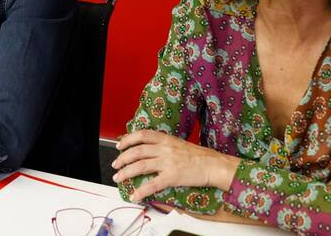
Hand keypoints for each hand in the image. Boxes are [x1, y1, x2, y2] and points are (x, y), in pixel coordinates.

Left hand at [112, 130, 239, 201]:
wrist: (215, 165)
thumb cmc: (201, 156)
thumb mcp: (180, 144)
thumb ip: (165, 145)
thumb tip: (151, 150)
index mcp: (166, 139)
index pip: (142, 135)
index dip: (128, 139)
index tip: (120, 145)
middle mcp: (165, 148)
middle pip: (137, 151)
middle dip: (122, 158)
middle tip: (115, 164)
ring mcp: (168, 162)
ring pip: (140, 166)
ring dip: (126, 172)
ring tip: (118, 177)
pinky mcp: (172, 176)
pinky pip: (152, 184)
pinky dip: (140, 191)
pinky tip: (135, 195)